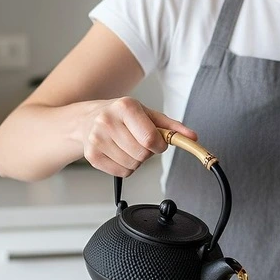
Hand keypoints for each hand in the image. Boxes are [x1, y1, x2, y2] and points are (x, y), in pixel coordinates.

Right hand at [77, 97, 197, 176]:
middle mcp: (107, 121)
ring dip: (137, 160)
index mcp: (125, 107)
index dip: (159, 145)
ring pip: (133, 165)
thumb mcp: (148, 115)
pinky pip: (122, 172)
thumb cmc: (121, 116)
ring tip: (128, 146)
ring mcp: (97, 139)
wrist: (87, 119)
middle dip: (148, 152)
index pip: (150, 138)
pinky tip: (119, 153)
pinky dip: (126, 167)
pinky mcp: (92, 155)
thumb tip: (192, 137)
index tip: (158, 142)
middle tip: (139, 141)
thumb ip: (172, 127)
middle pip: (142, 154)